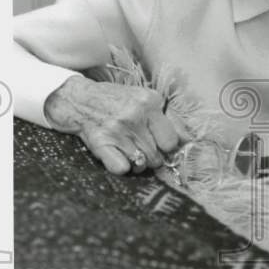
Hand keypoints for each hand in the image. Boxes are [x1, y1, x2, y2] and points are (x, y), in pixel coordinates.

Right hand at [43, 74, 185, 174]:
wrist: (79, 100)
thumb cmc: (116, 102)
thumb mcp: (144, 99)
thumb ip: (165, 118)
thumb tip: (188, 141)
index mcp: (150, 102)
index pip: (171, 141)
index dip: (166, 147)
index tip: (159, 144)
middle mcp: (134, 115)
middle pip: (157, 156)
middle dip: (152, 157)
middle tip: (141, 147)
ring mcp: (117, 130)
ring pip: (141, 165)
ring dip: (137, 164)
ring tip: (129, 151)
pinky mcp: (101, 143)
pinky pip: (122, 169)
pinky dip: (121, 167)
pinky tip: (118, 156)